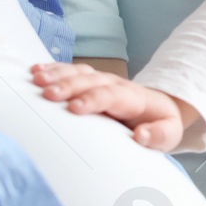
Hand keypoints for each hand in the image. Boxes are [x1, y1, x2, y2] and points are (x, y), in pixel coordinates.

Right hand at [29, 63, 194, 149]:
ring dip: (57, 75)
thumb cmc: (159, 125)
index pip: (112, 96)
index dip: (93, 99)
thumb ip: (159, 135)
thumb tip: (142, 135)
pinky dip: (53, 70)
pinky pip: (71, 71)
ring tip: (37, 79)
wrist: (157, 109)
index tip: (74, 108)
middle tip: (47, 93)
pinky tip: (35, 71)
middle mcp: (115, 84)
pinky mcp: (89, 81)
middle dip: (68, 86)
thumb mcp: (169, 134)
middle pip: (90, 81)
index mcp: (134, 98)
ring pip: (78, 73)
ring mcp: (101, 80)